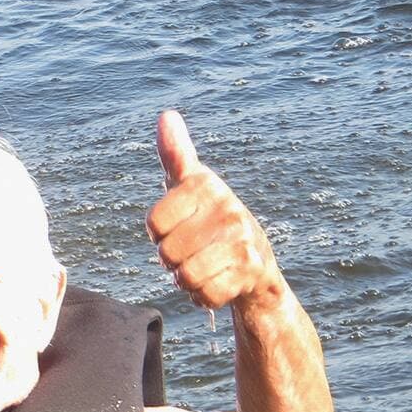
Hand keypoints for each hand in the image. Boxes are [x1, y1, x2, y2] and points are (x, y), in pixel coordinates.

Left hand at [146, 110, 282, 313]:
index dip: (158, 233)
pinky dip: (204, 296)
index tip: (175, 227)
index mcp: (206, 185)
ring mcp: (243, 239)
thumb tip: (167, 115)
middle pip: (167, 253)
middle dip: (173, 261)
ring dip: (187, 280)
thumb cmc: (211, 220)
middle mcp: (228, 207)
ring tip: (203, 266)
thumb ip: (175, 155)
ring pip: (185, 275)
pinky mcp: (252, 270)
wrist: (256, 265)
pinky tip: (217, 282)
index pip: (154, 222)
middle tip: (191, 252)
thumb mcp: (191, 186)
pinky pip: (205, 295)